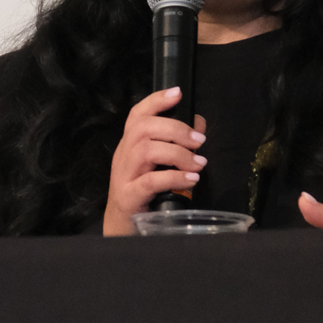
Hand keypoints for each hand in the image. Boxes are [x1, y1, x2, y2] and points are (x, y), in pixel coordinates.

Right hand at [103, 87, 207, 235]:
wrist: (123, 229)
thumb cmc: (144, 194)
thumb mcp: (160, 166)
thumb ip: (177, 145)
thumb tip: (199, 125)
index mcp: (130, 145)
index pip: (137, 115)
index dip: (156, 101)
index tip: (177, 93)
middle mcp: (123, 156)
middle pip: (143, 128)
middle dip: (176, 129)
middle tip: (199, 141)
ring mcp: (123, 177)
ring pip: (146, 151)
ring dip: (178, 154)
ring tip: (199, 164)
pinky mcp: (128, 197)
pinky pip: (150, 181)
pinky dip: (174, 177)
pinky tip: (192, 179)